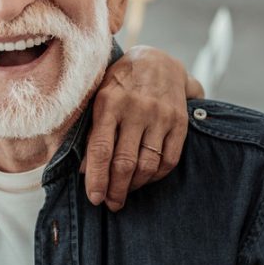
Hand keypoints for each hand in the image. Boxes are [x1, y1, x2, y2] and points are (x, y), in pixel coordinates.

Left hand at [81, 45, 198, 210]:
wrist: (158, 60)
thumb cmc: (119, 83)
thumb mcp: (98, 98)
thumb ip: (91, 132)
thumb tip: (84, 170)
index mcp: (109, 103)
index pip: (100, 149)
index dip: (96, 178)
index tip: (94, 198)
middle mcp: (136, 110)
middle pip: (124, 162)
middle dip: (116, 189)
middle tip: (110, 204)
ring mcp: (160, 116)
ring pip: (147, 164)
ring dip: (134, 186)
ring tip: (124, 194)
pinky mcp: (179, 122)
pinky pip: (169, 160)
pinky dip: (155, 177)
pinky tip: (144, 180)